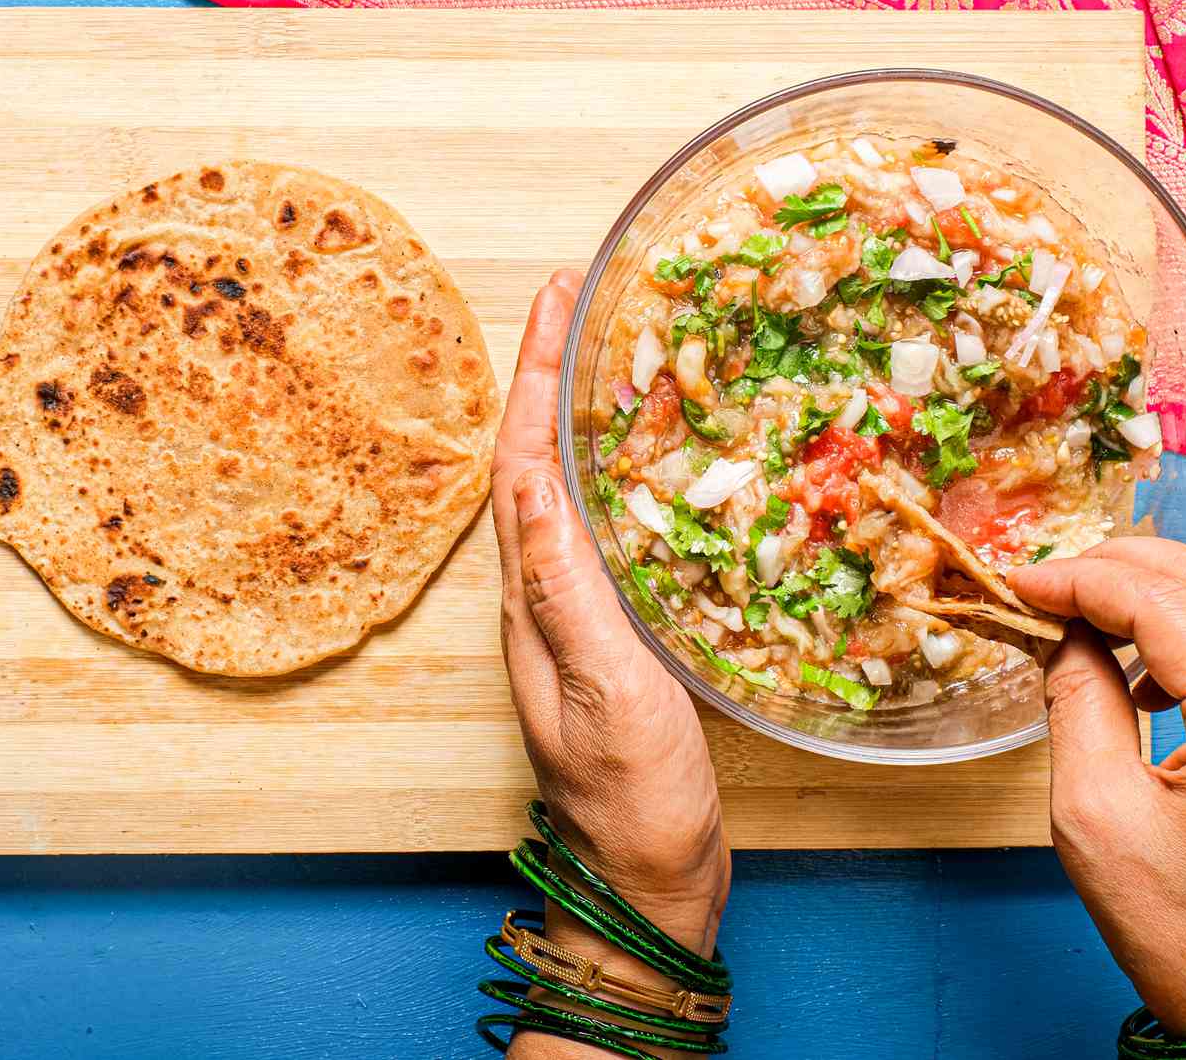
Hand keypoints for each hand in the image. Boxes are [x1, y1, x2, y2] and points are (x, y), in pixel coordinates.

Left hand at [491, 270, 729, 978]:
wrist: (646, 888)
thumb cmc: (631, 802)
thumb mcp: (605, 690)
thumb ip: (567, 592)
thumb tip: (530, 483)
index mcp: (532, 604)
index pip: (519, 465)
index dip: (532, 375)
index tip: (554, 296)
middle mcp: (544, 600)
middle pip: (536, 465)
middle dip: (553, 376)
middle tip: (588, 303)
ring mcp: (580, 620)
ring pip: (573, 494)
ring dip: (586, 419)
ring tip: (625, 358)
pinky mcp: (617, 639)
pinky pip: (613, 535)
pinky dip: (628, 481)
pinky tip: (666, 469)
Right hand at [1009, 539, 1185, 1036]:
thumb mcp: (1095, 815)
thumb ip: (1077, 698)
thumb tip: (1065, 632)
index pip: (1164, 603)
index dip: (1081, 580)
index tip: (1023, 582)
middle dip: (1124, 566)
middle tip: (1053, 582)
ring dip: (1164, 592)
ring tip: (1090, 615)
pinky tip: (1150, 667)